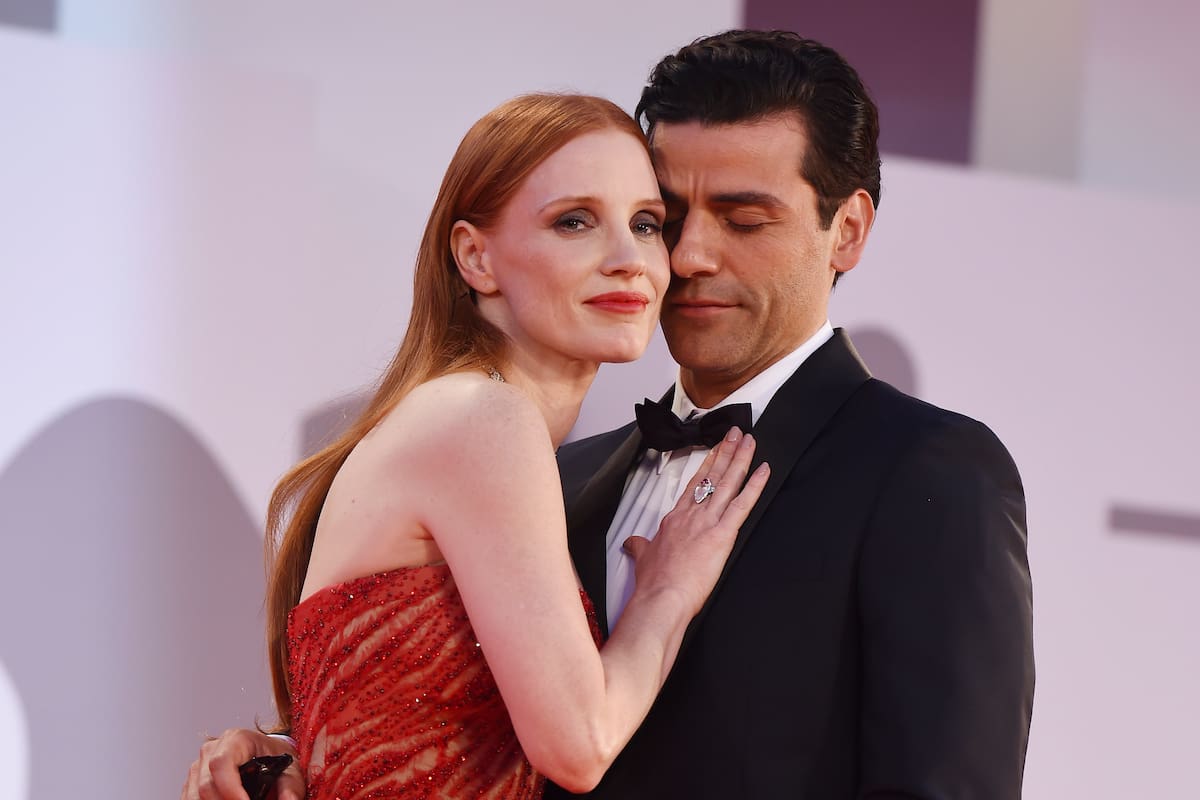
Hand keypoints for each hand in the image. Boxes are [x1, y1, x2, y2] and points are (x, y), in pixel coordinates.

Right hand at [181, 728, 303, 799]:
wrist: (268, 755)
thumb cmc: (276, 757)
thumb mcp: (290, 769)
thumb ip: (291, 786)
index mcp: (236, 739)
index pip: (221, 763)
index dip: (230, 788)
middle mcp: (212, 749)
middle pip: (206, 785)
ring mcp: (199, 766)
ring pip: (195, 796)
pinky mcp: (193, 782)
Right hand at [624, 427, 767, 614]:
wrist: (662, 598)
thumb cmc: (655, 583)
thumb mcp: (643, 559)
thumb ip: (640, 547)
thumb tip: (633, 544)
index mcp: (675, 519)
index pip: (694, 484)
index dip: (707, 465)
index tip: (716, 450)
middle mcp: (691, 515)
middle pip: (712, 476)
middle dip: (726, 452)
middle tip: (736, 435)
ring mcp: (707, 522)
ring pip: (727, 483)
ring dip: (740, 459)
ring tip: (749, 442)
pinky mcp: (722, 534)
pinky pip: (742, 505)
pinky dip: (755, 486)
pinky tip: (763, 471)